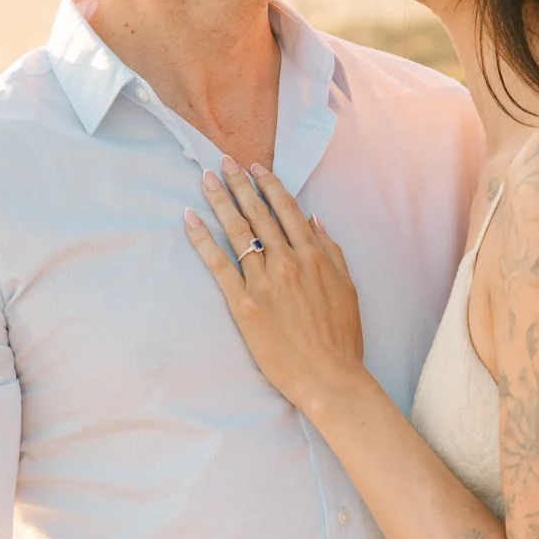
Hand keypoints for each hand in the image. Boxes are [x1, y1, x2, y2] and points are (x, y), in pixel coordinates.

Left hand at [184, 160, 363, 413]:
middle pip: (258, 214)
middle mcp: (287, 262)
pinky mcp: (243, 304)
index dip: (269, 185)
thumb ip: (331, 250)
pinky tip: (191, 219)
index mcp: (315, 256)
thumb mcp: (347, 287)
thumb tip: (314, 219)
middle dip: (239, 184)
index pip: (287, 210)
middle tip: (223, 162)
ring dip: (220, 201)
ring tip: (207, 179)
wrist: (328, 377)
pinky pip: (218, 264)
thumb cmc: (341, 337)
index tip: (255, 167)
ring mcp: (263, 282)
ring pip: (237, 231)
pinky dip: (203, 239)